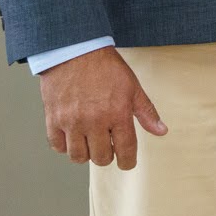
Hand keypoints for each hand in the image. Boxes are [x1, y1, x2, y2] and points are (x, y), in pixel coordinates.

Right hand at [38, 47, 166, 168]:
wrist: (76, 52)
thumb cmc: (107, 68)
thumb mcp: (133, 87)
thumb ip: (146, 112)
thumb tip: (161, 131)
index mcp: (118, 114)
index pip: (125, 150)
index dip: (128, 162)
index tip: (128, 163)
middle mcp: (94, 121)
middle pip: (101, 158)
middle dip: (108, 156)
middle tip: (109, 146)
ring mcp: (72, 122)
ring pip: (78, 157)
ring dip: (87, 153)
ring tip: (91, 141)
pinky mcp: (53, 120)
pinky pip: (58, 147)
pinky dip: (66, 146)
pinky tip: (74, 136)